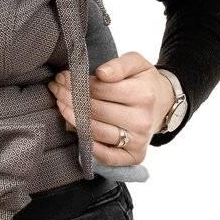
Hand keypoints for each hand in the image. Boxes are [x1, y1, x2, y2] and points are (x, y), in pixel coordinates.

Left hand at [47, 52, 175, 166]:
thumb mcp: (136, 63)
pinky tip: (74, 128)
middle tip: (56, 88)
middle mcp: (142, 121)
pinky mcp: (134, 156)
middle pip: (95, 110)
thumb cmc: (144, 82)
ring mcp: (138, 141)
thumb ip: (119, 65)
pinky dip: (87, 145)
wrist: (163, 103)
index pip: (101, 90)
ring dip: (72, 117)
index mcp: (143, 95)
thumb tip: (102, 73)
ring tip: (60, 103)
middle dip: (70, 98)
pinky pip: (106, 156)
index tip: (63, 76)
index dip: (78, 83)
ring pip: (96, 131)